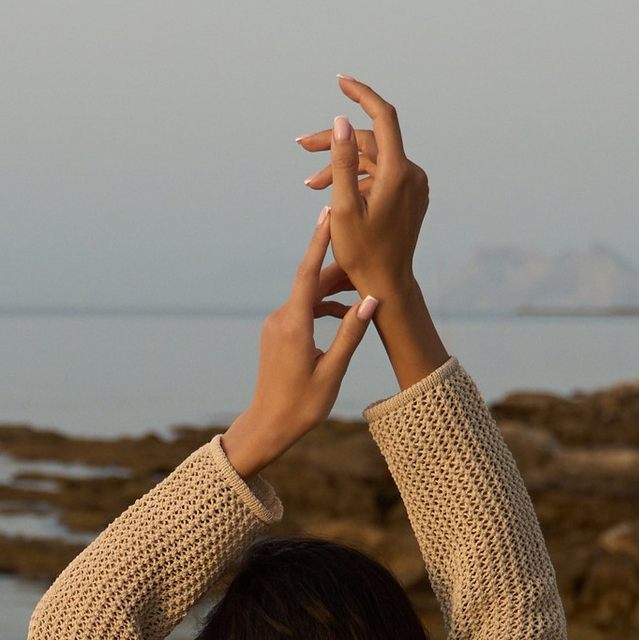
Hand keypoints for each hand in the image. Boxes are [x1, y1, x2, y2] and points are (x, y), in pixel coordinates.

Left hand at [221, 218, 380, 479]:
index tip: (328, 214)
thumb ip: (350, 333)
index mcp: (293, 325)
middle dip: (339, 269)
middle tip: (367, 258)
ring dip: (334, 291)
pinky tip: (344, 314)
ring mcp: (277, 325)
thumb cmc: (301, 405)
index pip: (308, 273)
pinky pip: (302, 309)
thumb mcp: (332, 371)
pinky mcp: (278, 333)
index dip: (319, 242)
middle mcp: (281, 318)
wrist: (268, 425)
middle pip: (312, 282)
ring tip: (363, 288)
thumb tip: (371, 301)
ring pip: (308, 296)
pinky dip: (323, 307)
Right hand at [300, 78, 446, 388]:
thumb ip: (342, 162)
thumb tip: (342, 122)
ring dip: (340, 166)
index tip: (340, 81)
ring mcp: (413, 185)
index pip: (383, 117)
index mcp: (398, 173)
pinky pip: (381, 175)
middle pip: (369, 141)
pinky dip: (356, 178)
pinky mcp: (410, 195)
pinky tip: (332, 192)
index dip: (361, 95)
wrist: (388, 286)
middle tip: (300, 146)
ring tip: (309, 182)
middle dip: (335, 142)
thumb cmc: (362, 254)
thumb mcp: (344, 208)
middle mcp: (412, 173)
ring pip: (372, 159)